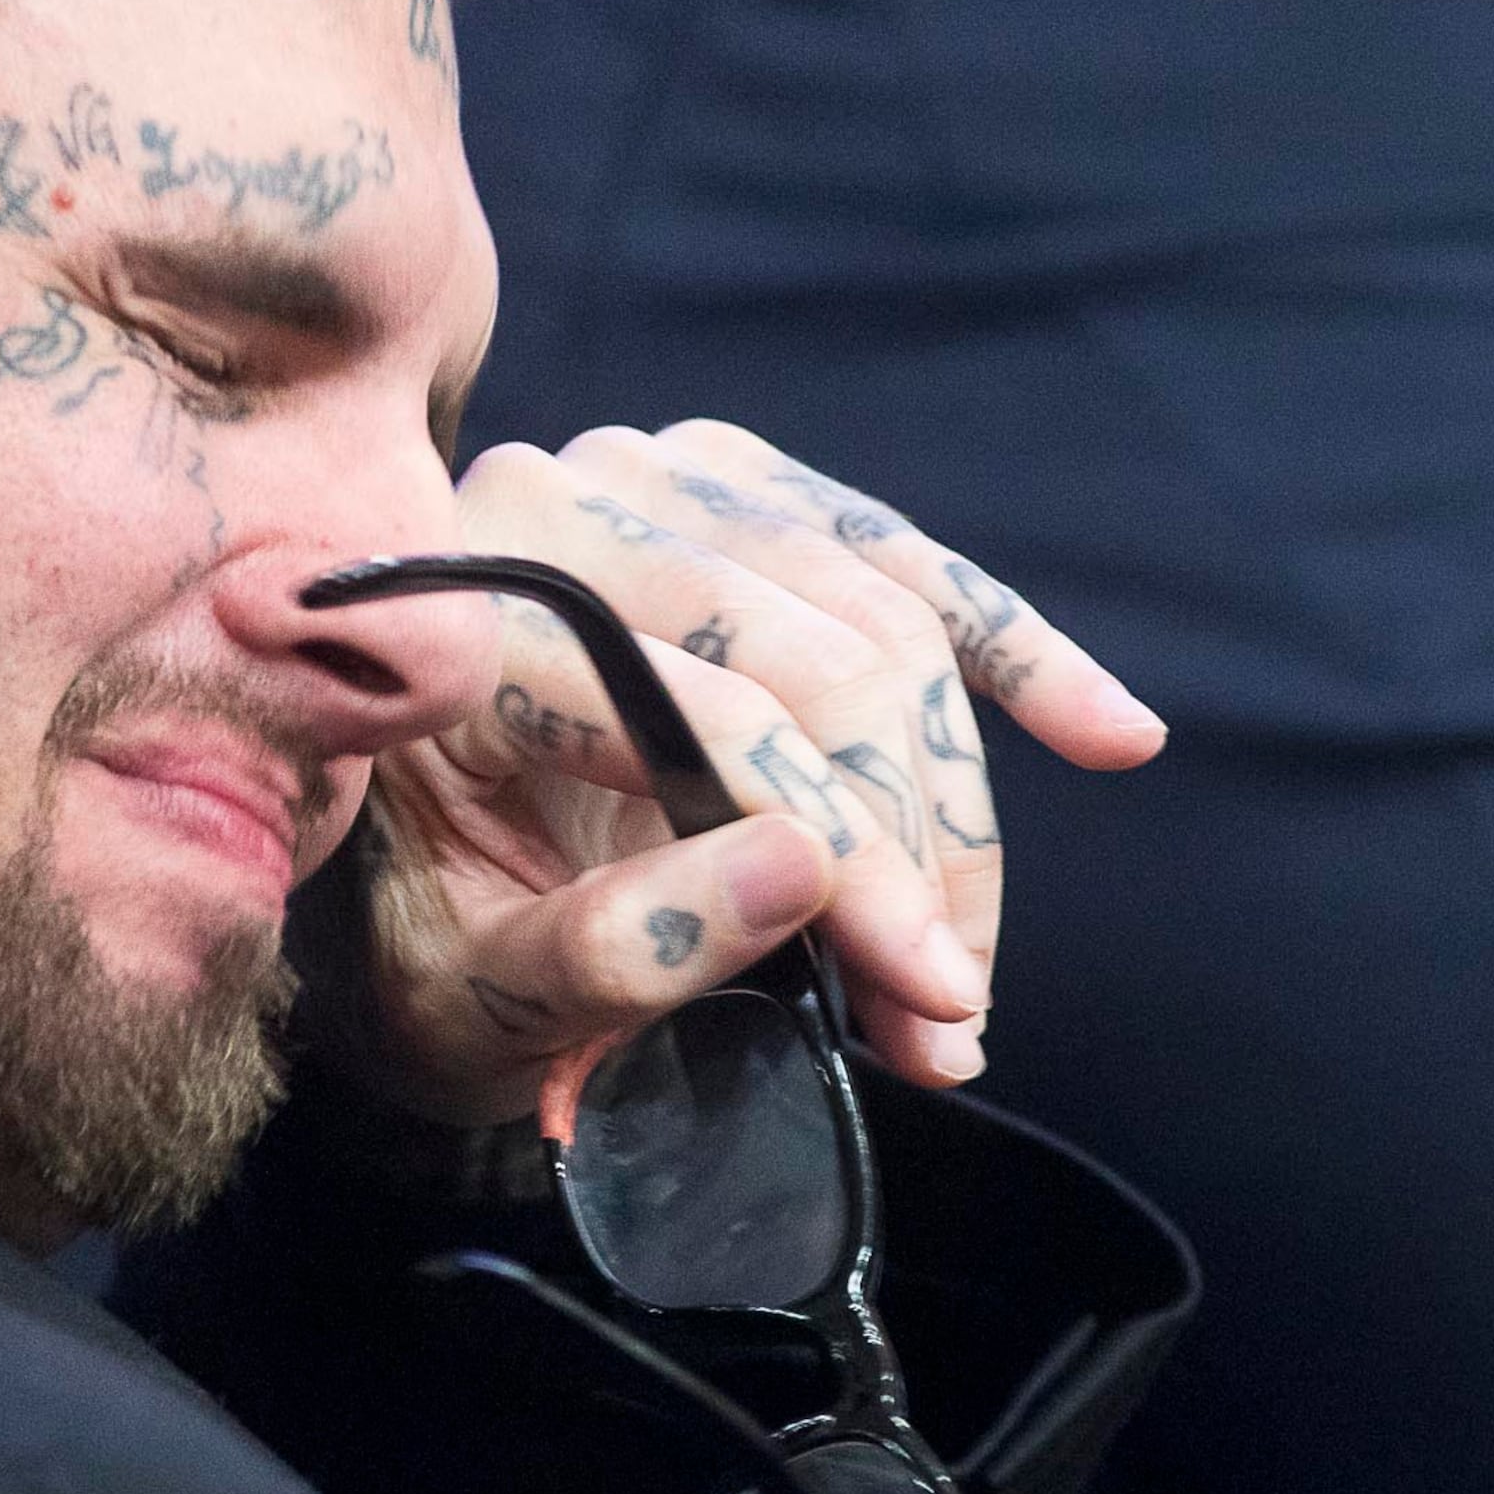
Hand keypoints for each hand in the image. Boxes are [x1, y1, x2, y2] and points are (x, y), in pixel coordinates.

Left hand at [347, 420, 1165, 1124]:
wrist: (380, 877)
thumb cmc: (415, 944)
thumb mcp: (468, 994)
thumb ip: (612, 947)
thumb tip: (805, 872)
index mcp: (470, 618)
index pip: (710, 716)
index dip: (846, 864)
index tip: (927, 1005)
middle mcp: (562, 503)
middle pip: (819, 657)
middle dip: (917, 851)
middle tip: (950, 1013)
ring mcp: (660, 480)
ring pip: (886, 622)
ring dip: (959, 807)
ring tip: (967, 973)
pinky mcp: (744, 490)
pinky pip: (910, 567)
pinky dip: (1016, 654)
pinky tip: (1113, 737)